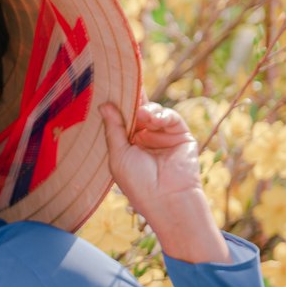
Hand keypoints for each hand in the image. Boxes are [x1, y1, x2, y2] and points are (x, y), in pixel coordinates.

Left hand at [99, 93, 200, 220]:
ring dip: (147, 110)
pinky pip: (171, 117)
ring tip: (141, 115)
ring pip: (154, 112)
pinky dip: (162, 115)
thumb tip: (104, 105)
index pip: (122, 120)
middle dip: (132, 101)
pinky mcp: (181, 135)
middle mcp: (146, 139)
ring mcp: (163, 136)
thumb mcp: (118, 155)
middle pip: (138, 112)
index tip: (111, 87)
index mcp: (128, 145)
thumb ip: (114, 128)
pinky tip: (153, 119)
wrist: (167, 199)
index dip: (118, 105)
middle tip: (126, 87)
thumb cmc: (138, 183)